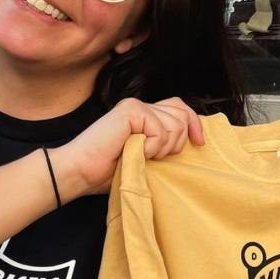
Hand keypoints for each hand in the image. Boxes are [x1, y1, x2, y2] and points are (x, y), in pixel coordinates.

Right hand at [54, 97, 204, 196]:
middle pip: (181, 114)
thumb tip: (194, 140)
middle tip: (156, 156)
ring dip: (162, 148)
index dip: (194, 123)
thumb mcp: (145, 157)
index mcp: (144, 115)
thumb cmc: (108, 171)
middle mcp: (141, 106)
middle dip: (178, 141)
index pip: (180, 108)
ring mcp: (135, 106)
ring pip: (174, 125)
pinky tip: (134, 152)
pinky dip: (151, 148)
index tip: (199, 143)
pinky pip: (160, 131)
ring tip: (141, 155)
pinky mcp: (130, 110)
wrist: (80, 172)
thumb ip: (162, 143)